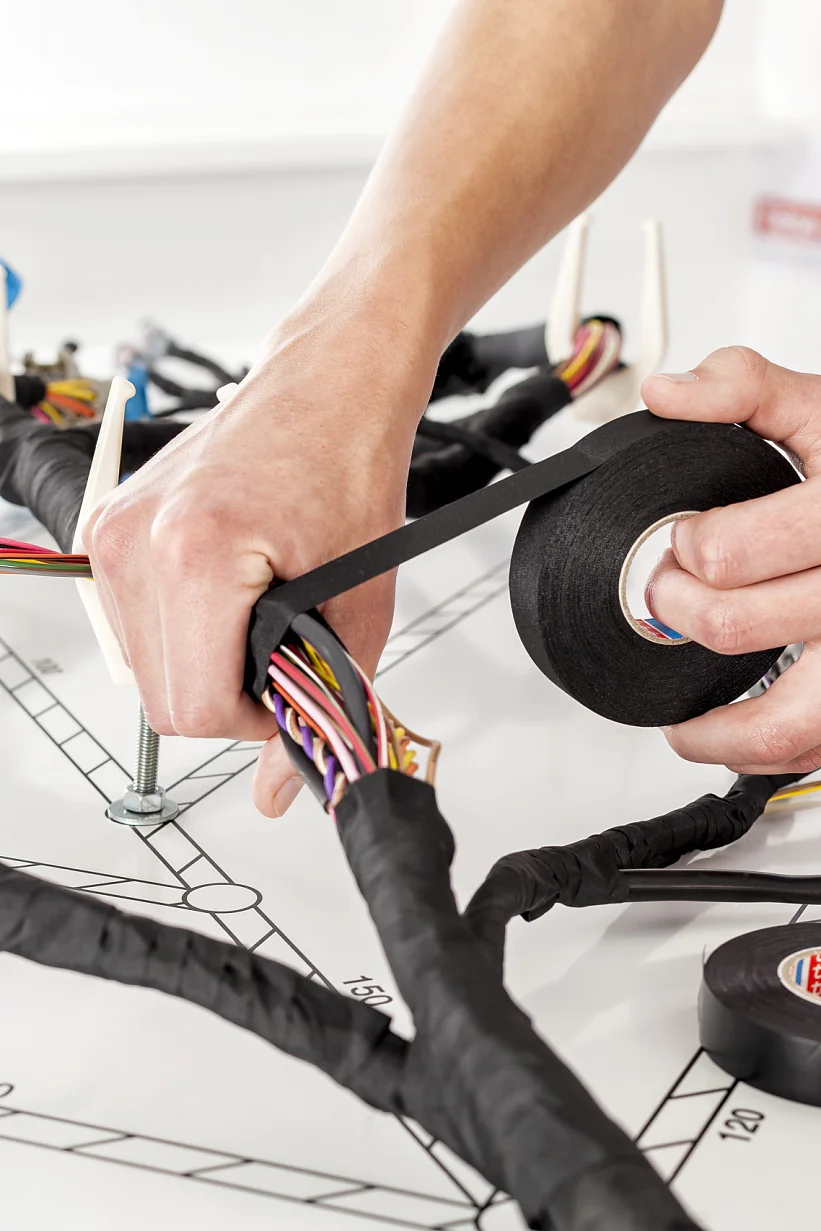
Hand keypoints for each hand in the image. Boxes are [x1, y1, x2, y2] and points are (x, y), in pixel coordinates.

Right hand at [83, 291, 436, 816]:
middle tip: (283, 649)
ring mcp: (116, 530)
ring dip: (203, 663)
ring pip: (143, 668)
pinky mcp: (111, 525)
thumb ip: (321, 701)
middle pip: (161, 699)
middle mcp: (137, 539)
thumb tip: (279, 790)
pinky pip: (134, 624)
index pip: (194, 710)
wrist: (330, 383)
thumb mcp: (357, 600)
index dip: (253, 722)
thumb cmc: (349, 462)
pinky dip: (183, 629)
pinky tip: (229, 591)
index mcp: (195, 553)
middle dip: (228, 696)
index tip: (291, 690)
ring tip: (259, 609)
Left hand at [641, 346, 820, 774]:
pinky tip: (726, 740)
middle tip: (670, 590)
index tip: (683, 539)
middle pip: (734, 625)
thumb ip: (745, 388)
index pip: (726, 553)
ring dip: (712, 723)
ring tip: (682, 718)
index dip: (684, 547)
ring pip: (783, 720)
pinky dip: (760, 754)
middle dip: (678, 605)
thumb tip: (667, 395)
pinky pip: (816, 749)